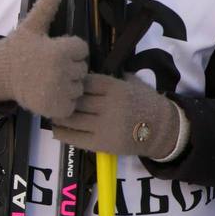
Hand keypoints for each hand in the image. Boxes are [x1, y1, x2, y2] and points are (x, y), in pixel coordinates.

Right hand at [0, 0, 87, 119]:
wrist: (2, 75)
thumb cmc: (19, 50)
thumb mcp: (31, 26)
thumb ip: (46, 7)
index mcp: (60, 51)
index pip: (81, 50)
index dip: (70, 50)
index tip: (55, 52)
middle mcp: (61, 72)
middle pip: (82, 69)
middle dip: (70, 68)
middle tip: (50, 67)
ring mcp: (59, 91)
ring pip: (78, 87)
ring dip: (68, 85)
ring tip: (49, 80)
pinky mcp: (56, 107)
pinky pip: (71, 104)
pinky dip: (63, 102)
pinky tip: (50, 93)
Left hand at [53, 73, 183, 159]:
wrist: (163, 131)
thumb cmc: (146, 103)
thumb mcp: (133, 83)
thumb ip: (113, 77)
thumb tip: (87, 71)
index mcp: (116, 88)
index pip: (86, 82)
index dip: (74, 82)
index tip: (67, 83)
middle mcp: (109, 106)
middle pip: (77, 100)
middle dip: (64, 98)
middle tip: (52, 97)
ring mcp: (104, 126)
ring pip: (73, 118)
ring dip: (59, 116)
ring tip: (52, 112)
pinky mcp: (102, 144)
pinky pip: (75, 138)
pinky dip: (62, 133)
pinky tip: (56, 129)